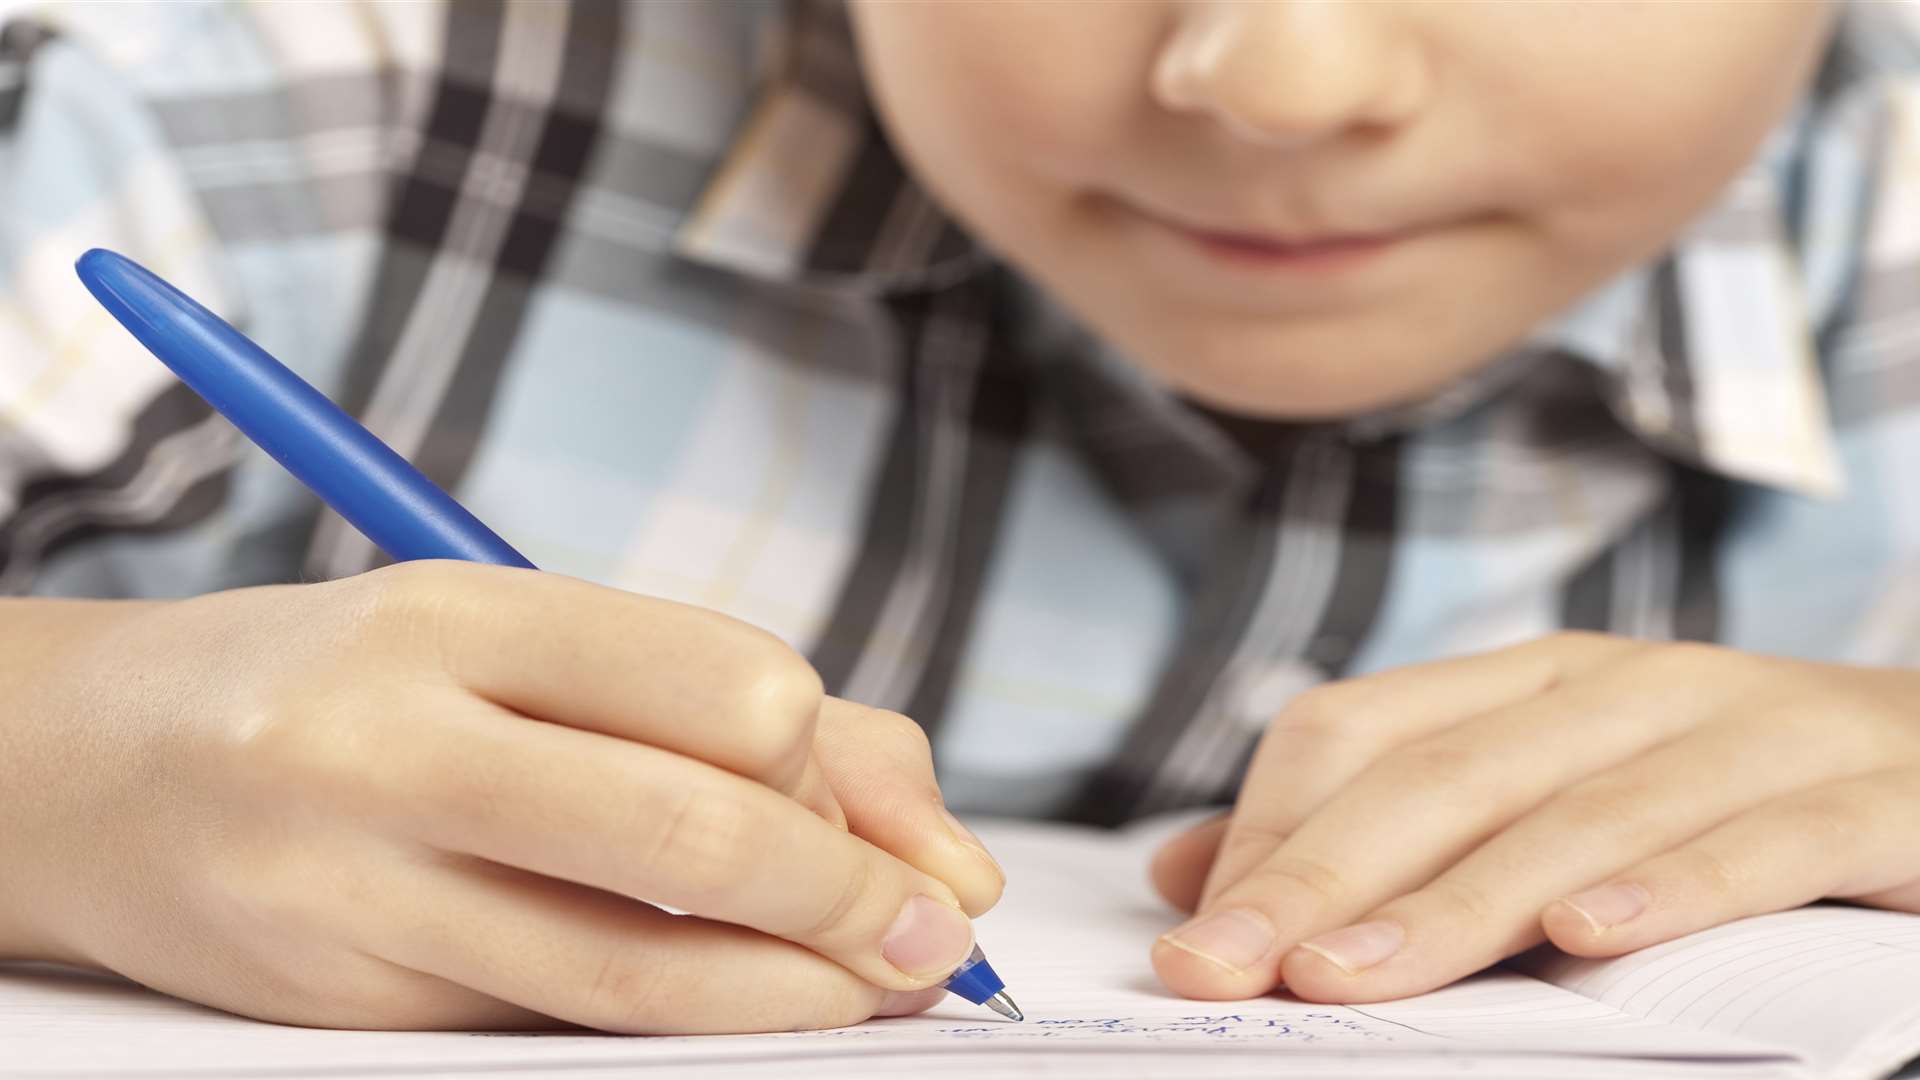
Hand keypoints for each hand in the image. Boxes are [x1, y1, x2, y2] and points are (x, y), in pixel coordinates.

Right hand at [0, 562, 1002, 1032]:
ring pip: (632, 973)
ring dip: (793, 994)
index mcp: (463, 615)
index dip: (843, 776)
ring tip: (869, 990)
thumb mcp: (528, 644)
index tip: (887, 827)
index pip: (731, 690)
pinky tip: (732, 998)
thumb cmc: (362, 686)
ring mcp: (353, 886)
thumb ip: (738, 714)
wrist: (96, 770)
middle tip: (929, 941)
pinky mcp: (340, 1003)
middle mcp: (395, 742)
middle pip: (695, 835)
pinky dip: (676, 1018)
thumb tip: (945, 850)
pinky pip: (553, 1023)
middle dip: (850, 901)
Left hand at [1147, 632, 1919, 1001]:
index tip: (1196, 938)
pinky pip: (1761, 839)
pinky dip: (1673, 885)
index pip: (1362, 729)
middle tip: (1224, 969)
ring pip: (1576, 811)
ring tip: (1348, 976)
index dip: (1270, 831)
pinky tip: (1590, 937)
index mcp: (1538, 682)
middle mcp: (1629, 688)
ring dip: (1455, 901)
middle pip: (1442, 773)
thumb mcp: (1550, 800)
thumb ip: (1387, 832)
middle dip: (1318, 873)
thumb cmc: (1730, 801)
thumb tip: (1185, 874)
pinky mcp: (1872, 796)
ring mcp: (1753, 731)